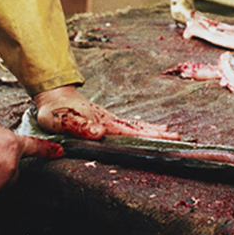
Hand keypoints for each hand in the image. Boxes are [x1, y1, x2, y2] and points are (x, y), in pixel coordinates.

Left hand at [33, 86, 178, 139]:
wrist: (53, 96)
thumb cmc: (54, 112)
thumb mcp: (61, 120)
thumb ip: (80, 127)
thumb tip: (100, 133)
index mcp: (102, 123)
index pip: (128, 131)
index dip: (146, 136)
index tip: (163, 139)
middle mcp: (110, 121)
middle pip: (138, 128)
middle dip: (158, 134)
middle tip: (179, 139)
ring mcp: (110, 120)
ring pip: (136, 126)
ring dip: (154, 131)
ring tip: (173, 135)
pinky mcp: (107, 121)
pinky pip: (130, 126)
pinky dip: (144, 128)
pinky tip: (154, 130)